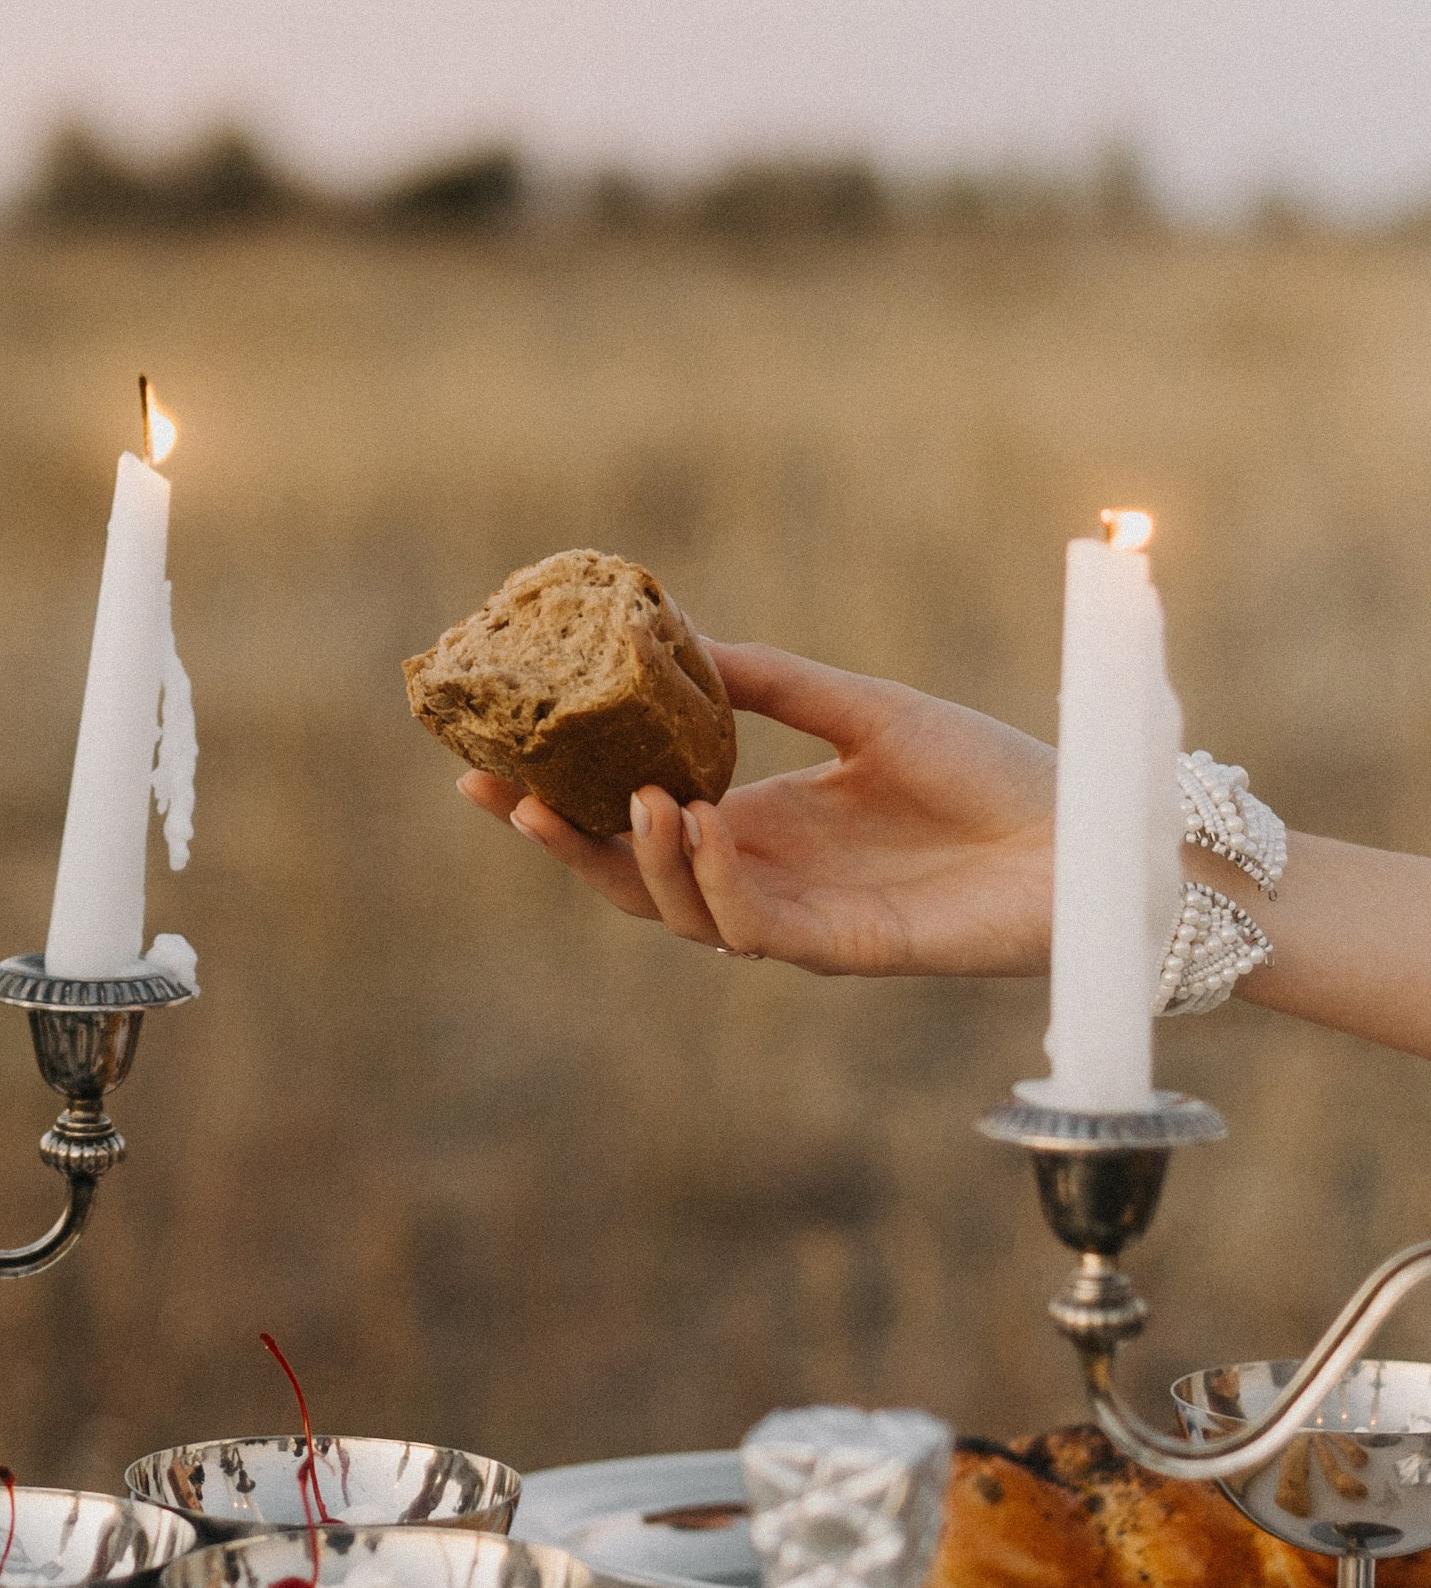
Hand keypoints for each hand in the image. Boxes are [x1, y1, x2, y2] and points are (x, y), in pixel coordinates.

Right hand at [459, 642, 1057, 976]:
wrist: (1096, 834)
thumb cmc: (994, 772)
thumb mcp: (864, 707)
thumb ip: (772, 683)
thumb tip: (678, 635)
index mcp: (759, 822)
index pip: (634, 818)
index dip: (563, 796)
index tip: (491, 758)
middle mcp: (762, 876)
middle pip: (629, 875)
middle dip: (559, 842)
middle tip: (501, 791)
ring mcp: (796, 919)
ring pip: (677, 911)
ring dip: (637, 859)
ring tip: (629, 798)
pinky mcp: (842, 951)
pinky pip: (753, 929)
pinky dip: (713, 884)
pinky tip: (697, 829)